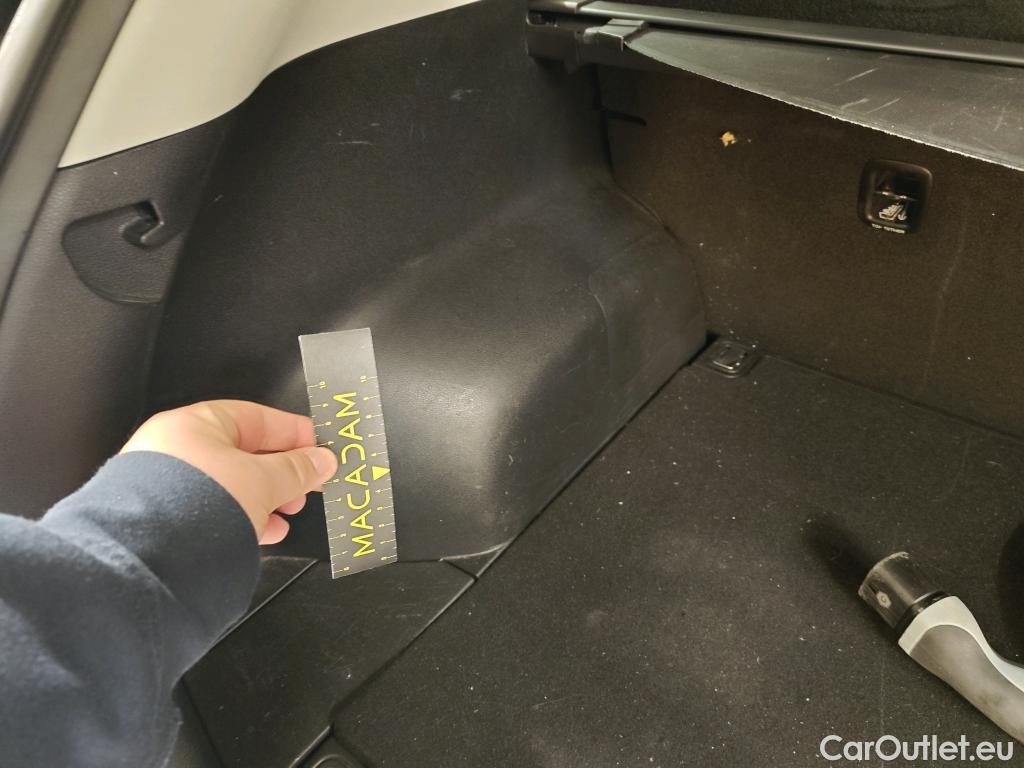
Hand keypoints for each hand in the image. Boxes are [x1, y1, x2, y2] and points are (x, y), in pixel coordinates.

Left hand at [121, 400, 337, 543]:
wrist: (152, 558)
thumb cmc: (197, 505)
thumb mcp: (263, 480)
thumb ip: (297, 469)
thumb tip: (322, 461)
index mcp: (195, 423)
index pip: (256, 418)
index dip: (293, 432)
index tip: (319, 447)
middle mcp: (176, 449)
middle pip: (245, 452)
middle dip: (283, 470)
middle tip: (309, 482)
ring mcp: (169, 485)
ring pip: (232, 484)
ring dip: (268, 497)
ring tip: (291, 510)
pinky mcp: (168, 518)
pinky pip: (216, 509)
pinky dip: (245, 516)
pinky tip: (268, 531)